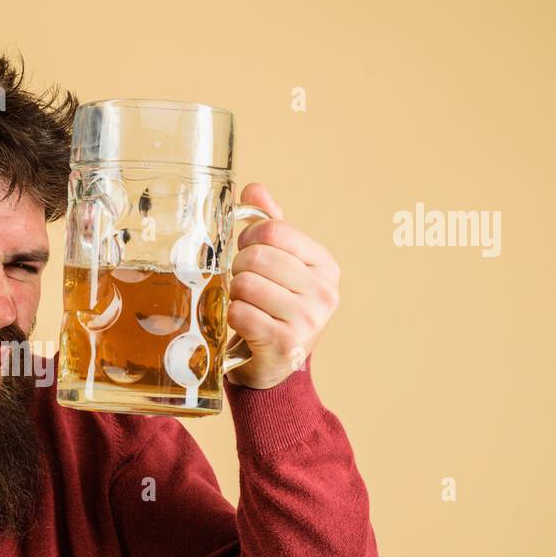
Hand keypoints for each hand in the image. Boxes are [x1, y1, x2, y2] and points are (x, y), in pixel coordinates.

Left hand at [222, 183, 339, 389]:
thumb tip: (254, 190)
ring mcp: (308, 320)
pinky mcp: (285, 344)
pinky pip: (240, 313)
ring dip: (233, 293)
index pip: (273, 231)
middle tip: (240, 283)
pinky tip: (242, 324)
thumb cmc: (273, 309)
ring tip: (243, 304)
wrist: (274, 366)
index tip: (244, 250)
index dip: (246, 237)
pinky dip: (231, 316)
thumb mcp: (279, 265)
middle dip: (237, 268)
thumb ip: (269, 225)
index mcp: (325, 265)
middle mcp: (323, 292)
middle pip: (257, 256)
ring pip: (245, 284)